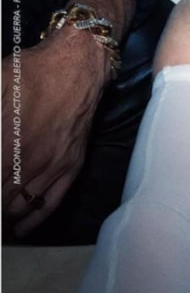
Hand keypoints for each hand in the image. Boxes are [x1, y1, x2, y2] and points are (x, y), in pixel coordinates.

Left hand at [2, 30, 107, 236]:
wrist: (79, 64)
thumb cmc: (33, 71)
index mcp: (6, 142)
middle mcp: (28, 160)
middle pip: (2, 199)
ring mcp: (52, 165)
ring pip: (20, 207)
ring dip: (5, 216)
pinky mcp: (71, 165)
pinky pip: (51, 202)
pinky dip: (34, 219)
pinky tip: (21, 228)